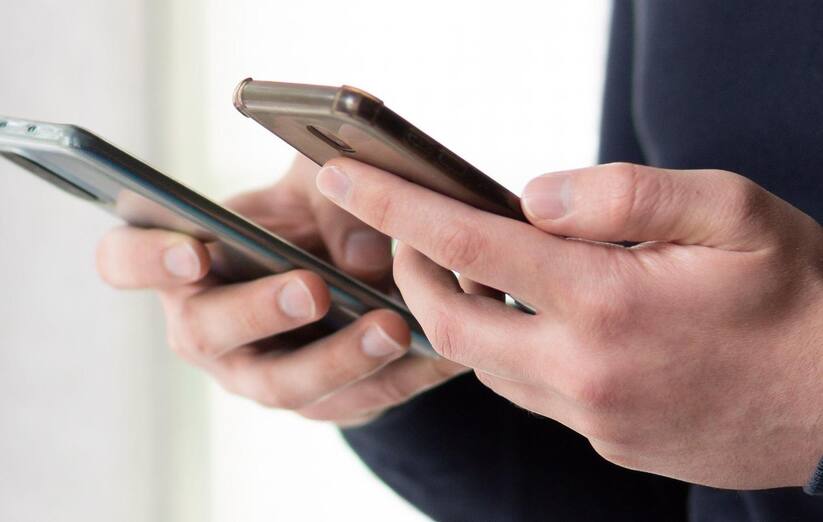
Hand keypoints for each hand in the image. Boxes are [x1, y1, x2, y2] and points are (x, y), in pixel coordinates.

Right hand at [96, 155, 464, 426]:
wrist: (350, 272)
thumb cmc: (313, 217)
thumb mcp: (320, 183)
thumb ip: (332, 191)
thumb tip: (359, 252)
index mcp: (186, 260)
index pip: (127, 260)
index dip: (146, 259)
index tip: (192, 251)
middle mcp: (207, 324)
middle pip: (208, 331)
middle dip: (260, 311)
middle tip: (312, 288)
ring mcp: (256, 371)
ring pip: (282, 383)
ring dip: (338, 357)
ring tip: (393, 327)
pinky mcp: (314, 401)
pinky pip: (351, 401)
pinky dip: (396, 377)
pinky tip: (438, 354)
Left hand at [315, 158, 822, 487]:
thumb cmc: (799, 295)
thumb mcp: (730, 211)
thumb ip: (622, 196)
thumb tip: (532, 197)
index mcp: (611, 303)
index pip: (470, 245)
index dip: (397, 207)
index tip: (343, 179)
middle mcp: (586, 371)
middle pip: (449, 321)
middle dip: (409, 271)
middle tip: (405, 230)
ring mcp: (592, 417)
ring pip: (483, 362)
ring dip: (456, 310)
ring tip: (464, 264)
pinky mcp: (604, 441)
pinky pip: (527, 390)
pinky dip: (505, 346)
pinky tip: (525, 314)